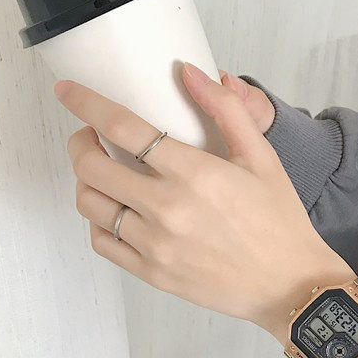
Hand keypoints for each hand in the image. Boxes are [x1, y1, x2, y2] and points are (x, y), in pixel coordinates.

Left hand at [54, 62, 353, 343]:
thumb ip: (227, 110)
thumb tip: (192, 72)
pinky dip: (97, 221)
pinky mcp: (153, 274)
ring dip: (85, 181)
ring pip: (90, 205)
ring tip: (102, 173)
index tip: (67, 91)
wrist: (289, 285)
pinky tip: (114, 211)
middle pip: (91, 166)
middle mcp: (168, 209)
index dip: (86, 103)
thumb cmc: (279, 223)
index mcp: (195, 174)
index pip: (122, 127)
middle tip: (90, 136)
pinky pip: (103, 243)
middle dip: (80, 141)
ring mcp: (156, 245)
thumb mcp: (262, 158)